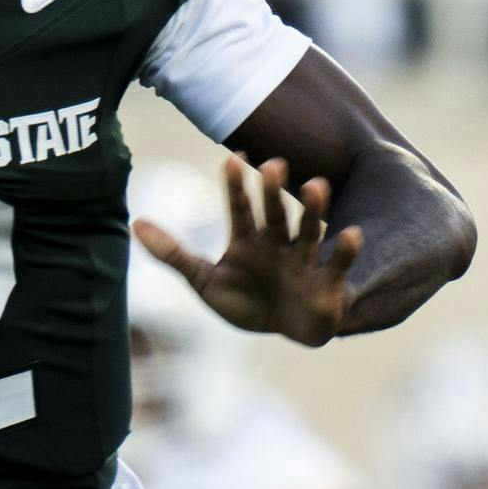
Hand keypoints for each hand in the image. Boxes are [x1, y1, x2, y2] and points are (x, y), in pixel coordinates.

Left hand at [133, 156, 363, 346]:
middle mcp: (278, 243)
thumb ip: (173, 253)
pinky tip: (352, 232)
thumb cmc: (246, 300)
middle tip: (273, 164)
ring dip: (314, 210)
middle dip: (274, 191)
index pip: (240, 207)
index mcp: (249, 239)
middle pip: (275, 213)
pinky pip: (338, 264)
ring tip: (316, 185)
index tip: (234, 158)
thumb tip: (135, 223)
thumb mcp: (204, 281)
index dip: (236, 185)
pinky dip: (346, 250)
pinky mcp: (328, 283)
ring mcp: (304, 261)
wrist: (285, 330)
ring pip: (309, 231)